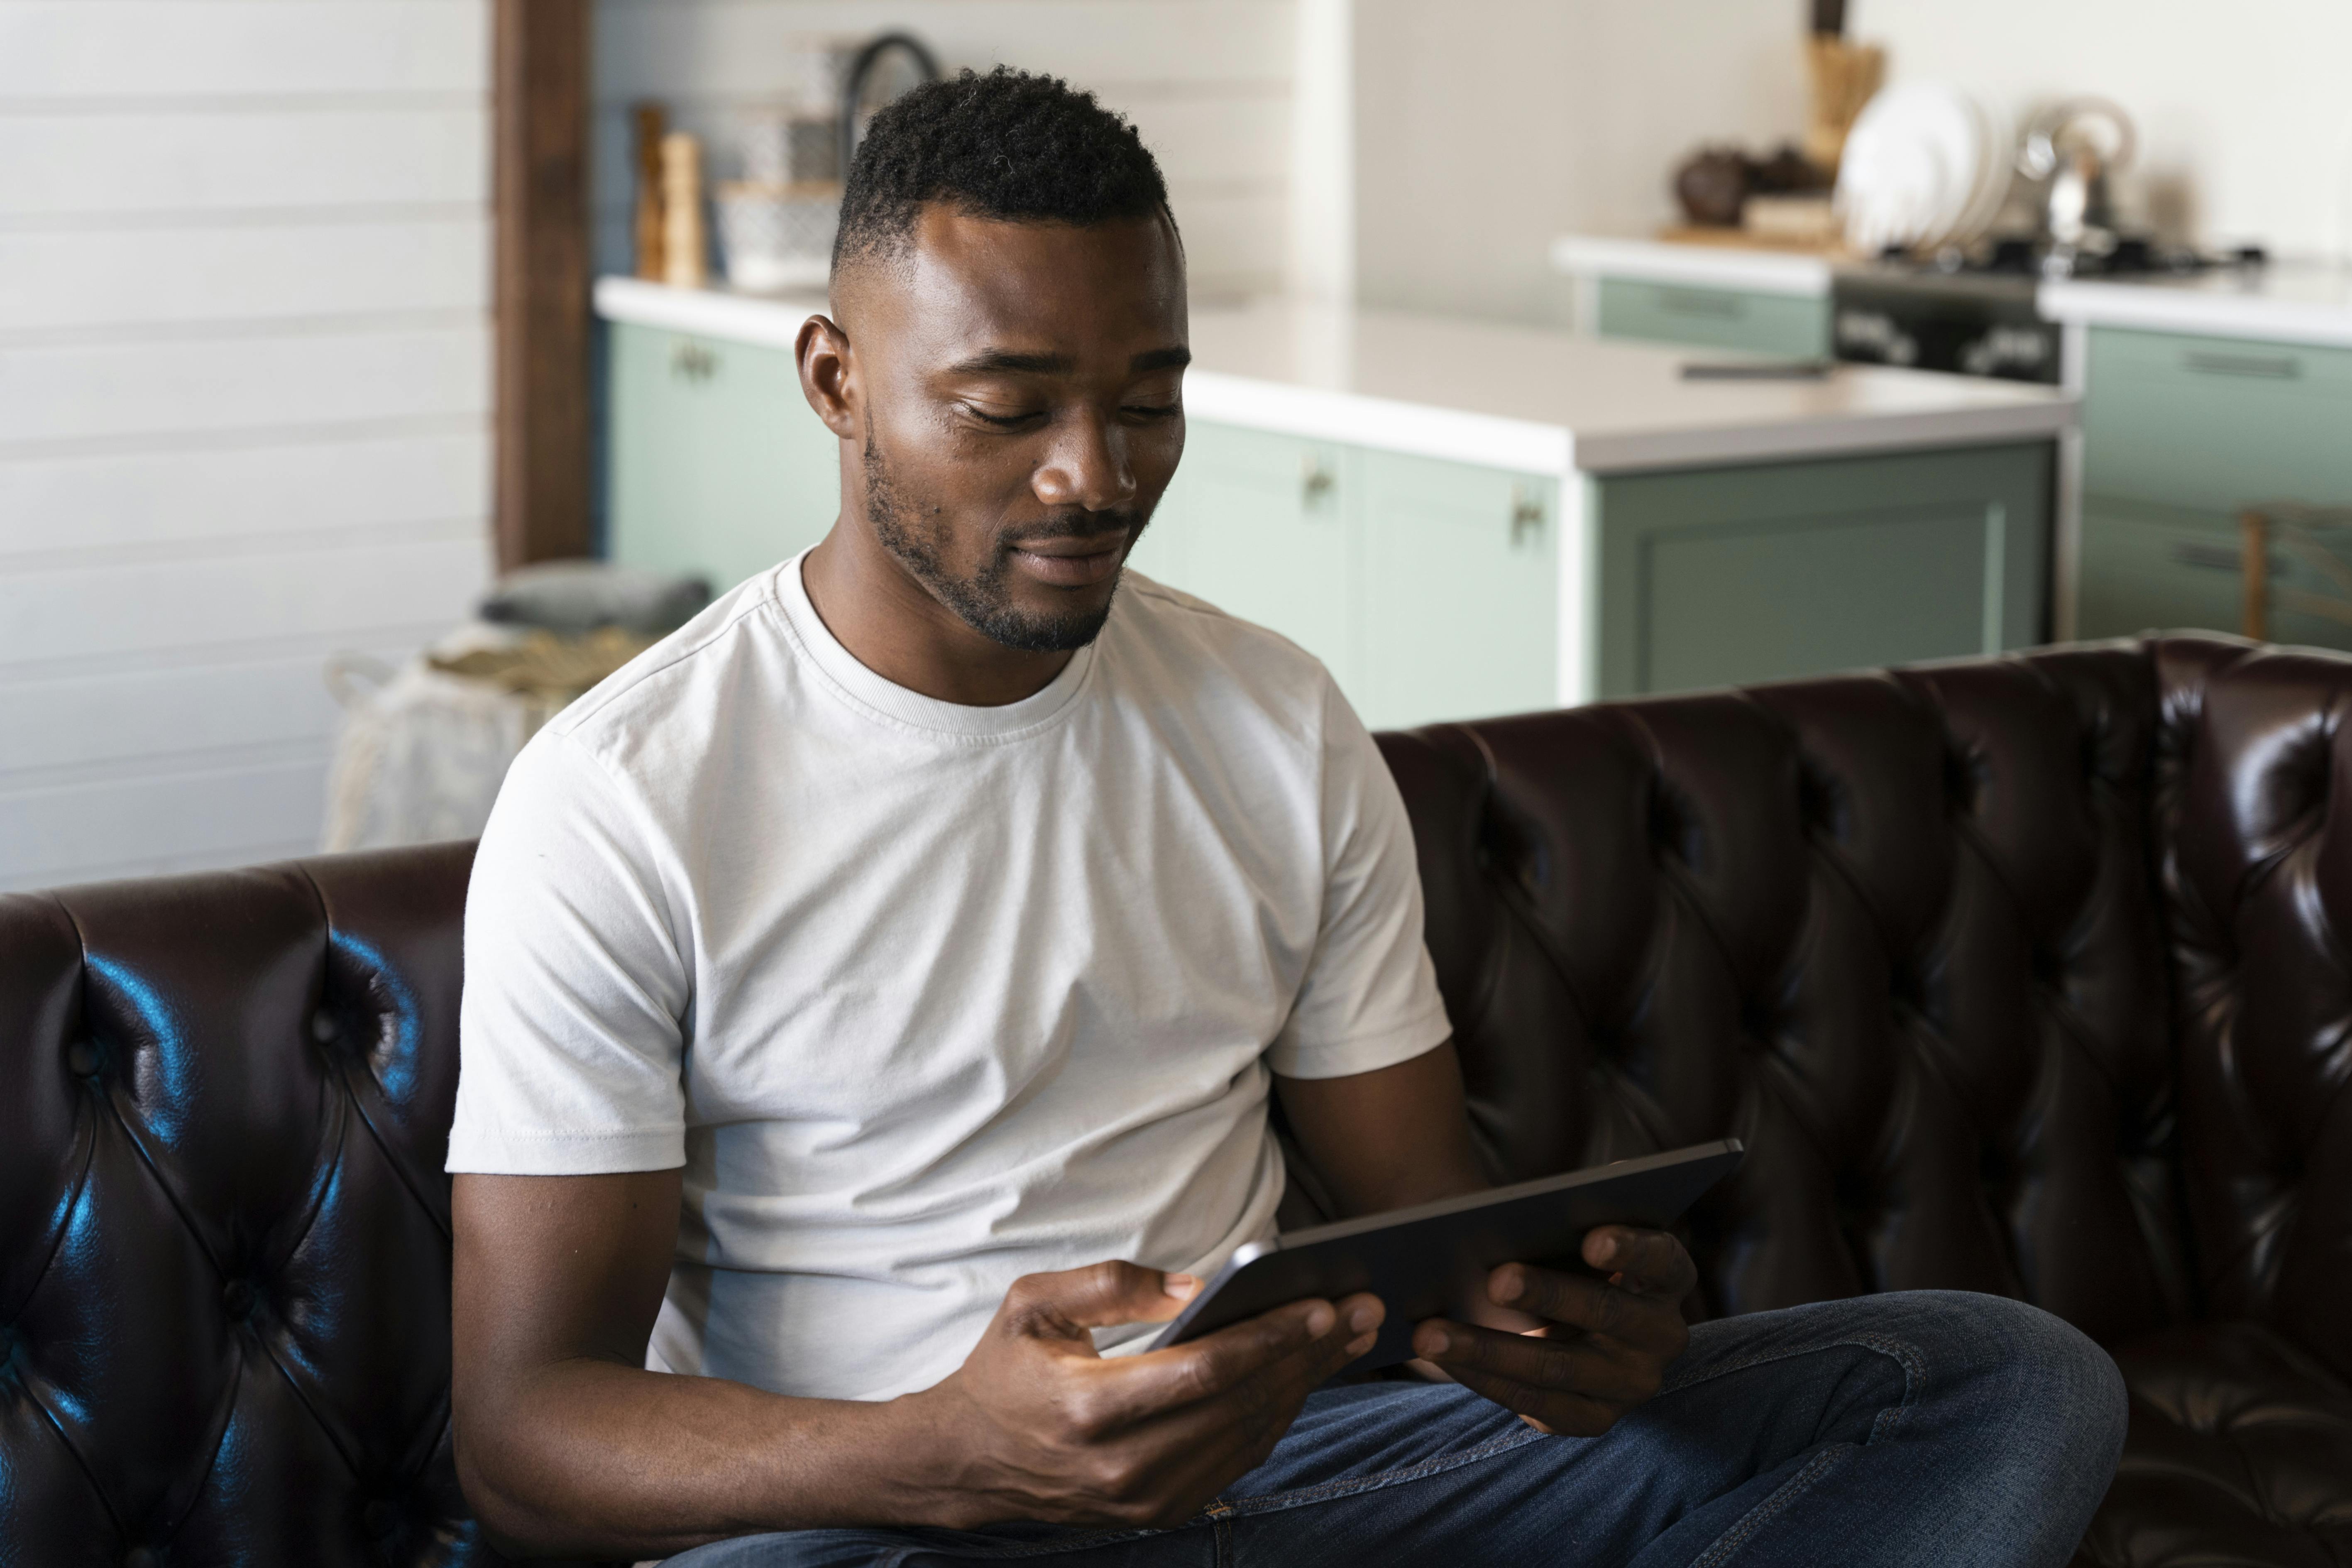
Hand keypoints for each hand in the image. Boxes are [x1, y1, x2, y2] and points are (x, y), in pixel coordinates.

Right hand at [911, 1260, 1382, 1528]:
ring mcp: (1146, 1498)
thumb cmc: (1004, 1369)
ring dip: (1306, 1384)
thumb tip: (1199, 1287)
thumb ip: (1112, 1282)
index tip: (1324, 1303)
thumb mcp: (1033, 1303)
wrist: (969, 1461)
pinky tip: (1303, 1378)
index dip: (1272, 1335)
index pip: (1207, 1369)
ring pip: (1249, 1434)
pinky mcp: (1159, 1512)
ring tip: (1350, 1338)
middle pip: (1243, 1403)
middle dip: (1310, 1354)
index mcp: (1093, 1408)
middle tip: (1364, 1310)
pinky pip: (1236, 1461)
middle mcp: (1125, 1465)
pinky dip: (1275, 1417)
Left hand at [1411, 1226, 1696, 1436]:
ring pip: (1558, 1367)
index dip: (1631, 1250)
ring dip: (1488, 1348)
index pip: (1663, 1259)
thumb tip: (1505, 1215)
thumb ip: (1564, 1220)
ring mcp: (1632, 1383)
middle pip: (1607, 1312)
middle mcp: (1662, 1334)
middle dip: (1548, 1293)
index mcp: (1669, 1278)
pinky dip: (1483, 1377)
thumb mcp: (1577, 1234)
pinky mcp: (1595, 1418)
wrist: (1569, 1316)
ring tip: (1430, 1331)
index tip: (1592, 1240)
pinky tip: (1440, 1358)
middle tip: (1494, 1279)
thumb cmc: (1568, 1254)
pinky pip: (1536, 1403)